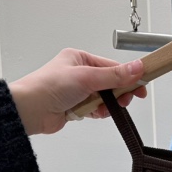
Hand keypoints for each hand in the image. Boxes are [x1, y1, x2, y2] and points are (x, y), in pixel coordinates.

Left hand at [8, 48, 146, 135]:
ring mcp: (77, 90)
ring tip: (101, 108)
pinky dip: (97, 112)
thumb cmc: (49, 87)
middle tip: (123, 100)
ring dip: (105, 105)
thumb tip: (137, 67)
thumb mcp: (87, 77)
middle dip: (117, 93)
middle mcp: (79, 73)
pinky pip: (95, 109)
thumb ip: (114, 75)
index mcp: (80, 58)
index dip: (128, 77)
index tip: (142, 85)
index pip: (112, 66)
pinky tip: (93, 113)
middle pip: (110, 83)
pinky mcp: (75, 106)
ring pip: (104, 98)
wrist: (30, 110)